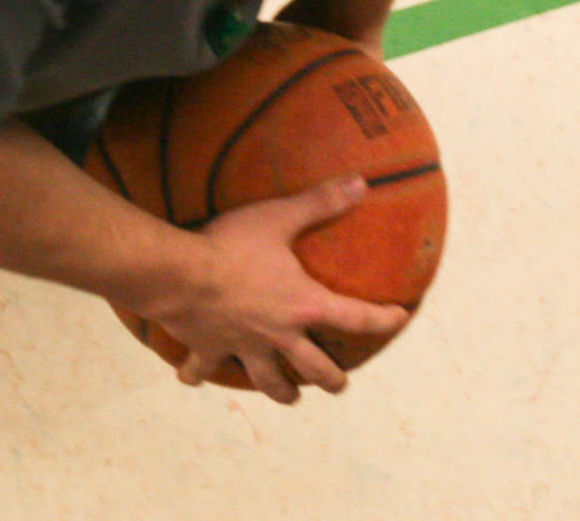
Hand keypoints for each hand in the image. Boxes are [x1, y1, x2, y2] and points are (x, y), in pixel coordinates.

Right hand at [153, 175, 410, 404]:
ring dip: (281, 391)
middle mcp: (277, 335)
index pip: (354, 317)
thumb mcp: (278, 217)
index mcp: (302, 305)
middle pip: (313, 368)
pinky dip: (196, 374)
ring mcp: (242, 346)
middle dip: (330, 379)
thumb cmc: (233, 245)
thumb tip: (360, 184)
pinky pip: (202, 368)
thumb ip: (320, 203)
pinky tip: (191, 378)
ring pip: (268, 380)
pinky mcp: (208, 348)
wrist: (180, 275)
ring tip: (290, 396)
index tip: (399, 318)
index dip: (381, 318)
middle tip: (339, 384)